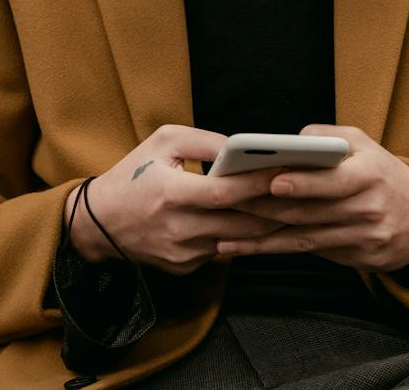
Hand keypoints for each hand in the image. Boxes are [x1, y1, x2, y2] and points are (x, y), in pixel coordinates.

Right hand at [64, 124, 283, 274]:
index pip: (227, 192)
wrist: (99, 223)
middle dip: (278, 209)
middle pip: (242, 224)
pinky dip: (243, 237)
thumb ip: (205, 141)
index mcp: (171, 195)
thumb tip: (243, 147)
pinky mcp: (185, 267)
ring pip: (239, 242)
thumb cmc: (134, 174)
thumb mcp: (163, 141)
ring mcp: (183, 254)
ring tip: (296, 207)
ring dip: (268, 226)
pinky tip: (263, 222)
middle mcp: (179, 230)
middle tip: (309, 193)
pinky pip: (223, 251)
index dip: (260, 183)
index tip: (290, 170)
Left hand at [220, 125, 408, 273]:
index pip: (335, 180)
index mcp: (371, 175)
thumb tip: (291, 140)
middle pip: (311, 212)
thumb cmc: (384, 174)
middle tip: (229, 203)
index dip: (304, 183)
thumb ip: (329, 137)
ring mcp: (364, 238)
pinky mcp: (358, 261)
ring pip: (305, 238)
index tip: (273, 181)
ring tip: (226, 232)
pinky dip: (276, 250)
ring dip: (263, 236)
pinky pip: (311, 254)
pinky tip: (246, 248)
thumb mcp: (366, 145)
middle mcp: (369, 209)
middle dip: (267, 208)